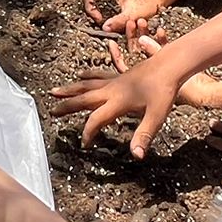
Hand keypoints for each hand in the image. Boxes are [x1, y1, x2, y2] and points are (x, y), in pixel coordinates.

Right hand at [49, 55, 178, 155]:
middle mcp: (111, 90)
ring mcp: (113, 81)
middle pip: (84, 99)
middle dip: (67, 106)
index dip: (88, 132)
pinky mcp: (118, 76)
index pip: (96, 119)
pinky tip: (80, 76)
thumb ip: (144, 135)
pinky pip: (97, 77)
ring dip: (70, 90)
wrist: (169, 65)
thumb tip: (136, 155)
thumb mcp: (156, 116)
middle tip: (51, 110)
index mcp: (118, 102)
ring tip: (55, 91)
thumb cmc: (164, 91)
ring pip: (86, 86)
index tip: (84, 143)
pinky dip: (86, 78)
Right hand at [86, 0, 162, 42]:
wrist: (155, 2)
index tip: (99, 19)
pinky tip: (116, 28)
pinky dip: (108, 23)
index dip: (90, 9)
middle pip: (91, 6)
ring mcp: (109, 2)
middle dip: (96, 18)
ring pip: (98, 12)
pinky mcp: (113, 9)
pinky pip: (105, 16)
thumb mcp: (132, 12)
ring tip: (111, 28)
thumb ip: (119, 20)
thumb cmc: (145, 2)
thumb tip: (104, 28)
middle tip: (105, 26)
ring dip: (102, 21)